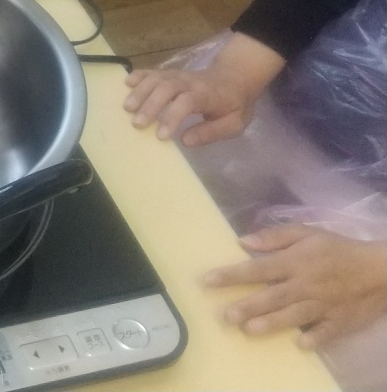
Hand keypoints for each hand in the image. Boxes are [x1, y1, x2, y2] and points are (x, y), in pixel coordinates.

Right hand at [123, 68, 254, 145]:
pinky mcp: (169, 73)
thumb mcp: (234, 124)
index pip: (187, 102)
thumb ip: (211, 132)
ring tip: (127, 108)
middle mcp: (190, 82)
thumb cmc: (234, 104)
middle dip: (150, 105)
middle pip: (166, 88)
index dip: (172, 117)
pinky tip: (126, 84)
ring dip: (140, 92)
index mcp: (207, 95)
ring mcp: (178, 75)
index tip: (161, 136)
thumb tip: (185, 141)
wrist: (236, 77)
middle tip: (137, 124)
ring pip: (156, 79)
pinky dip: (138, 76)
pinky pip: (152, 71)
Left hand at [205, 226, 386, 348]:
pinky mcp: (339, 320)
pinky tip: (300, 344)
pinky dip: (315, 338)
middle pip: (273, 296)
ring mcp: (322, 304)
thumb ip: (275, 237)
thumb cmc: (338, 249)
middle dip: (249, 305)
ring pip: (294, 315)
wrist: (380, 269)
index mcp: (295, 262)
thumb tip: (242, 240)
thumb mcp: (308, 233)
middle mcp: (305, 284)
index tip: (208, 280)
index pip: (258, 268)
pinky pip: (325, 332)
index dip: (232, 274)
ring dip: (273, 323)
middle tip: (227, 315)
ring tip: (250, 330)